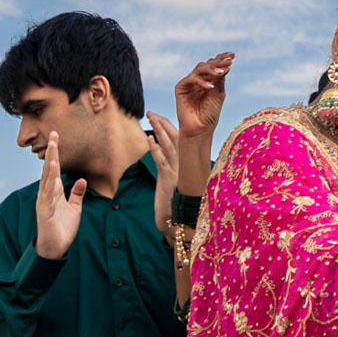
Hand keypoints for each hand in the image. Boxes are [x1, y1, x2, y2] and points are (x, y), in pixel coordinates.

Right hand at [34, 132, 86, 260]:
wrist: (55, 248)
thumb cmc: (62, 228)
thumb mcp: (74, 208)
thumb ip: (76, 194)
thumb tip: (81, 180)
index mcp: (53, 192)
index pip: (54, 169)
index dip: (55, 153)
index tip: (56, 137)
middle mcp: (47, 193)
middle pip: (49, 169)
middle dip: (52, 152)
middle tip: (54, 134)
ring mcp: (44, 201)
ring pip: (47, 179)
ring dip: (50, 164)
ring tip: (53, 149)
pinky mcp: (44, 211)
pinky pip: (47, 194)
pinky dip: (49, 183)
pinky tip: (52, 173)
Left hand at [146, 110, 179, 238]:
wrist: (179, 224)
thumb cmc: (177, 204)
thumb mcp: (177, 183)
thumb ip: (176, 169)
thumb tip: (170, 159)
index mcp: (188, 163)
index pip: (181, 139)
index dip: (170, 126)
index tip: (160, 116)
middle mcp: (186, 165)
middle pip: (176, 138)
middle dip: (163, 123)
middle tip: (151, 112)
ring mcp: (179, 172)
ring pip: (170, 145)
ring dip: (159, 130)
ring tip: (150, 118)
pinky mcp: (169, 180)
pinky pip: (161, 161)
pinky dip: (155, 149)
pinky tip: (149, 139)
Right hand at [174, 53, 232, 141]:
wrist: (200, 129)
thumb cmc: (210, 114)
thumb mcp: (218, 94)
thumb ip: (220, 80)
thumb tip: (226, 64)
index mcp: (209, 80)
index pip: (215, 65)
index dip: (222, 59)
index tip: (233, 55)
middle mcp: (199, 79)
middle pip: (208, 64)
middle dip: (219, 62)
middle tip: (228, 61)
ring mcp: (190, 83)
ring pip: (200, 68)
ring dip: (211, 68)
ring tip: (221, 73)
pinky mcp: (181, 88)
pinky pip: (191, 78)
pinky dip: (201, 81)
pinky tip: (210, 87)